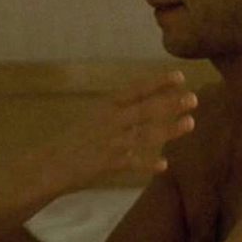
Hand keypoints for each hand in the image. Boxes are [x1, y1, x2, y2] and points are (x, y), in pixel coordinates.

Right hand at [28, 71, 196, 192]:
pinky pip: (130, 164)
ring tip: (190, 123)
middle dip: (170, 103)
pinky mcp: (104, 164)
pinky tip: (164, 165)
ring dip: (168, 129)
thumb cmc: (73, 141)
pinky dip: (147, 164)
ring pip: (143, 134)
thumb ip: (119, 113)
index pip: (135, 90)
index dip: (157, 83)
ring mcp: (108, 143)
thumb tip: (147, 105)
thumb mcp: (94, 119)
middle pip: (144, 110)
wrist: (48, 164)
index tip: (179, 76)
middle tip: (194, 98)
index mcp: (105, 107)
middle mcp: (108, 122)